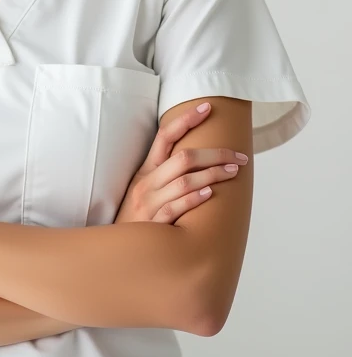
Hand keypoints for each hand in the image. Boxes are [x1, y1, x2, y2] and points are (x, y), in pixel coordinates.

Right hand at [114, 102, 248, 224]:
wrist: (116, 249)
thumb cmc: (137, 217)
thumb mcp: (145, 190)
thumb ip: (165, 174)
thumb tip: (198, 157)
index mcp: (145, 170)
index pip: (165, 136)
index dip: (186, 120)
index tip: (207, 107)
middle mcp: (146, 182)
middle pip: (183, 158)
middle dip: (215, 154)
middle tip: (239, 156)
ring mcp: (148, 202)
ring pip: (184, 181)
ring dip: (212, 174)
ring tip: (233, 172)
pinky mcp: (152, 224)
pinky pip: (176, 207)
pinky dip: (194, 199)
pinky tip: (210, 194)